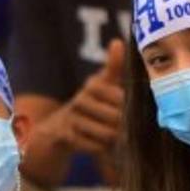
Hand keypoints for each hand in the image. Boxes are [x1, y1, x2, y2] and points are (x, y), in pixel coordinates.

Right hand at [57, 39, 125, 155]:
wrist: (56, 131)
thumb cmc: (89, 106)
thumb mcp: (102, 85)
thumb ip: (114, 66)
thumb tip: (117, 41)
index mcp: (94, 85)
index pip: (122, 97)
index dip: (129, 107)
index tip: (133, 111)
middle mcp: (81, 99)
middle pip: (117, 117)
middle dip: (124, 126)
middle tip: (126, 129)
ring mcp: (72, 118)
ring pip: (107, 133)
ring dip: (113, 139)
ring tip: (113, 137)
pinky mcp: (66, 136)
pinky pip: (94, 146)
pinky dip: (101, 148)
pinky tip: (99, 144)